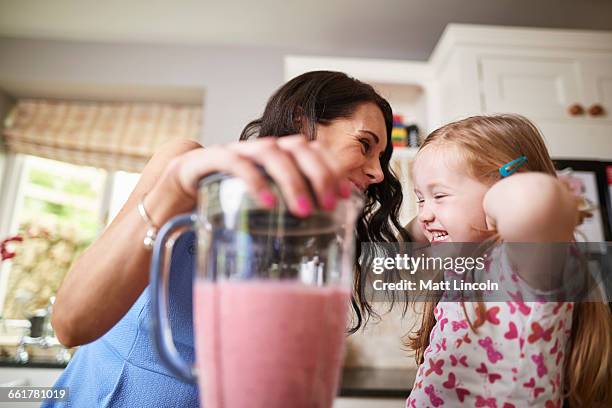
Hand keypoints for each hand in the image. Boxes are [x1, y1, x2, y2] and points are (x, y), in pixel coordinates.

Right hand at [166, 135, 351, 216]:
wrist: (181, 189)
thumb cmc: (229, 198)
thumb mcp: (264, 204)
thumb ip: (288, 207)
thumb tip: (327, 227)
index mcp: (279, 157)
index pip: (314, 151)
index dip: (333, 169)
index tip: (346, 195)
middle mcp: (262, 149)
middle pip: (299, 147)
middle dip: (319, 175)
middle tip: (328, 205)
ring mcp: (238, 151)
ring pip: (272, 152)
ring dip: (292, 180)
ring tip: (303, 210)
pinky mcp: (212, 159)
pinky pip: (236, 163)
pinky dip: (255, 181)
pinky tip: (268, 203)